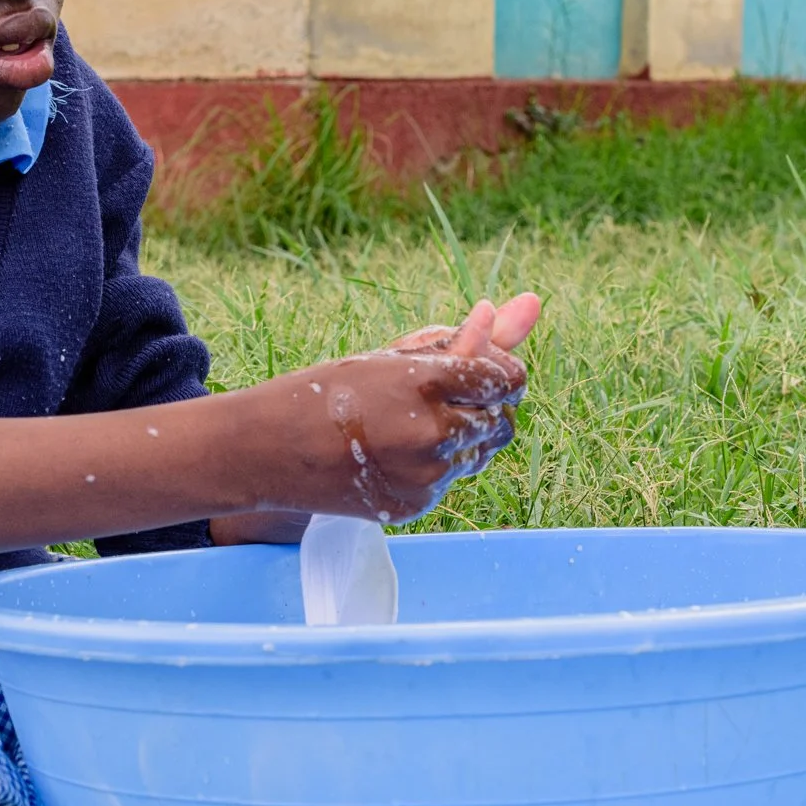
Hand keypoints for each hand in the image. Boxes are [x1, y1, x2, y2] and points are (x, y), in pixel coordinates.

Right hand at [243, 301, 532, 524]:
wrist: (272, 450)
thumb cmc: (334, 389)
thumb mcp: (396, 356)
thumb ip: (469, 337)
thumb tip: (533, 301)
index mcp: (428, 381)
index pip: (507, 378)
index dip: (501, 373)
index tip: (483, 370)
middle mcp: (434, 430)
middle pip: (503, 419)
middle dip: (486, 406)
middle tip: (446, 397)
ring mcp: (427, 473)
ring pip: (482, 452)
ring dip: (465, 435)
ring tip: (415, 423)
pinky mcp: (417, 504)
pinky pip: (453, 480)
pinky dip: (438, 464)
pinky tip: (397, 453)